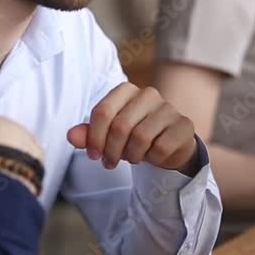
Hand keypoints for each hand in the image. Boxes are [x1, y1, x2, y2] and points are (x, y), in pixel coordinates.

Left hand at [67, 83, 199, 176]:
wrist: (168, 145)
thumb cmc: (132, 136)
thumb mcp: (107, 136)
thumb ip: (88, 134)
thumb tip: (70, 136)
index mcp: (126, 90)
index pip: (103, 111)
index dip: (94, 137)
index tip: (93, 155)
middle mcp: (148, 94)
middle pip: (120, 126)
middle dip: (111, 150)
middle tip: (109, 163)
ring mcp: (168, 108)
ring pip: (141, 137)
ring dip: (131, 156)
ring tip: (131, 159)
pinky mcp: (184, 125)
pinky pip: (160, 147)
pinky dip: (151, 158)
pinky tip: (151, 156)